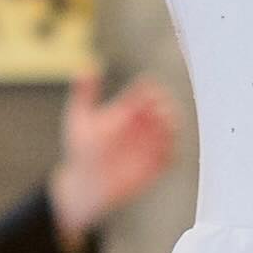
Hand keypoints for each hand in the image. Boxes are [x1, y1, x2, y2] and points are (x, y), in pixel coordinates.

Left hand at [47, 70, 180, 245]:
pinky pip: (171, 157)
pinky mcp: (154, 166)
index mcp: (128, 109)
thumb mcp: (79, 119)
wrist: (84, 184)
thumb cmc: (81, 150)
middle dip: (166, 104)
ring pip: (172, 130)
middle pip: (164, 107)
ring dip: (173, 125)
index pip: (146, 91)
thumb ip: (84, 94)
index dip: (150, 88)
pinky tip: (167, 148)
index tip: (146, 89)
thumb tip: (86, 67)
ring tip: (167, 123)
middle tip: (159, 106)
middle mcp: (143, 124)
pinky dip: (173, 151)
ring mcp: (149, 144)